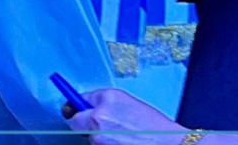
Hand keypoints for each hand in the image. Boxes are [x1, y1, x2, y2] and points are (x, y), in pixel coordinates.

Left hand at [65, 88, 186, 144]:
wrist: (166, 143)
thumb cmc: (154, 125)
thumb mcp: (132, 104)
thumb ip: (108, 104)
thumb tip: (89, 108)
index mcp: (109, 98)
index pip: (80, 99)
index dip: (79, 105)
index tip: (71, 106)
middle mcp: (98, 115)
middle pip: (75, 120)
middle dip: (82, 122)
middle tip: (101, 126)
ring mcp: (97, 135)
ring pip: (86, 135)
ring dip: (96, 136)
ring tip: (120, 136)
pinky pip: (93, 144)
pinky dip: (103, 143)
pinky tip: (120, 142)